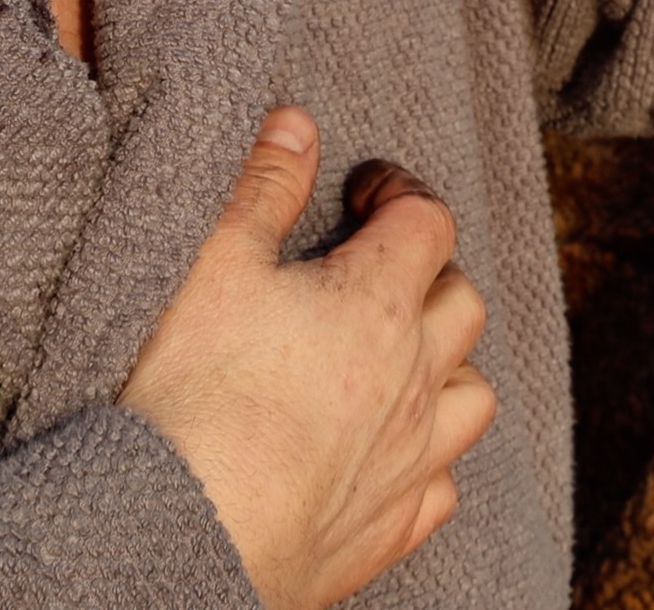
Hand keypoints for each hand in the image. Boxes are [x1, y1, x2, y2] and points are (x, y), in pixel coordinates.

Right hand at [120, 107, 497, 609]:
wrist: (180, 529)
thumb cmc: (193, 393)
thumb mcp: (212, 264)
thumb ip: (261, 187)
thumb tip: (297, 124)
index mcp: (378, 302)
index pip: (428, 222)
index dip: (401, 193)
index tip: (365, 192)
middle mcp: (414, 379)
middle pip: (463, 304)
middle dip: (431, 274)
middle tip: (380, 268)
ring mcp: (411, 459)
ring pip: (473, 398)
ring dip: (448, 367)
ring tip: (402, 359)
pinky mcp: (389, 530)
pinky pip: (443, 488)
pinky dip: (430, 462)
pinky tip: (394, 455)